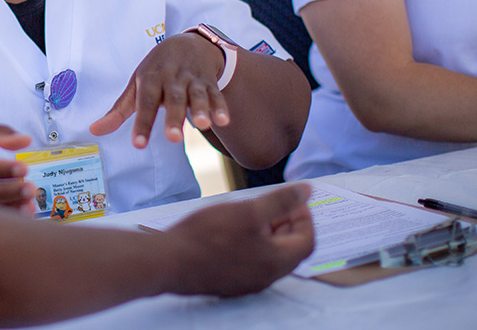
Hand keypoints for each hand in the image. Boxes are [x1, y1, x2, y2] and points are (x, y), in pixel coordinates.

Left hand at [90, 32, 228, 147]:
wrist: (187, 43)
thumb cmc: (156, 71)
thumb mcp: (136, 85)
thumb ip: (118, 110)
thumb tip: (94, 130)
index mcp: (150, 80)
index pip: (145, 103)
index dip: (142, 123)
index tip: (138, 144)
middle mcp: (172, 78)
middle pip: (173, 99)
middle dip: (174, 118)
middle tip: (173, 139)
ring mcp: (192, 80)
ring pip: (197, 95)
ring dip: (200, 109)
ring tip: (202, 125)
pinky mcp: (210, 82)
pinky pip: (216, 94)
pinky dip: (221, 107)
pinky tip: (223, 121)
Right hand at [164, 183, 314, 296]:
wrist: (168, 261)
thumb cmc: (207, 235)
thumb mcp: (248, 210)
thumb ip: (281, 201)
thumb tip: (308, 191)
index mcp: (276, 262)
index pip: (307, 240)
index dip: (304, 216)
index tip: (292, 199)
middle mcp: (266, 278)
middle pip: (290, 250)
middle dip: (287, 224)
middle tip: (274, 204)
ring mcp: (246, 284)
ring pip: (270, 257)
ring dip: (270, 235)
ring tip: (253, 214)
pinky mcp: (229, 283)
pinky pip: (252, 264)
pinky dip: (254, 245)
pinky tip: (234, 230)